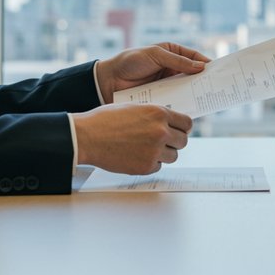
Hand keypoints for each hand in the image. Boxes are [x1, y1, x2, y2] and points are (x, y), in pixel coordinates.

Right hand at [71, 103, 192, 174]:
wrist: (88, 137)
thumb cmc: (106, 120)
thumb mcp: (135, 108)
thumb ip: (154, 115)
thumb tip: (168, 122)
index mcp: (159, 114)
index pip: (186, 123)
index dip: (182, 127)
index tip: (179, 130)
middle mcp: (160, 132)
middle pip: (183, 141)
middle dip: (175, 141)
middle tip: (164, 141)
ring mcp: (154, 151)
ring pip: (173, 156)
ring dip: (163, 154)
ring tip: (148, 149)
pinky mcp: (146, 166)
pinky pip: (158, 167)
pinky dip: (151, 163)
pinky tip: (137, 156)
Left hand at [97, 42, 210, 100]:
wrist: (107, 81)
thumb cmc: (129, 62)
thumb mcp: (155, 55)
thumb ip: (177, 61)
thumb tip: (201, 66)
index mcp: (172, 53)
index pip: (195, 57)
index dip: (207, 63)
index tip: (220, 71)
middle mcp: (172, 68)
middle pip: (194, 75)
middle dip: (205, 80)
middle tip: (218, 88)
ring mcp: (167, 84)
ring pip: (187, 89)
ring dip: (196, 93)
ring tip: (208, 100)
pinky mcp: (162, 98)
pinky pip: (177, 101)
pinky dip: (184, 104)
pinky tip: (192, 109)